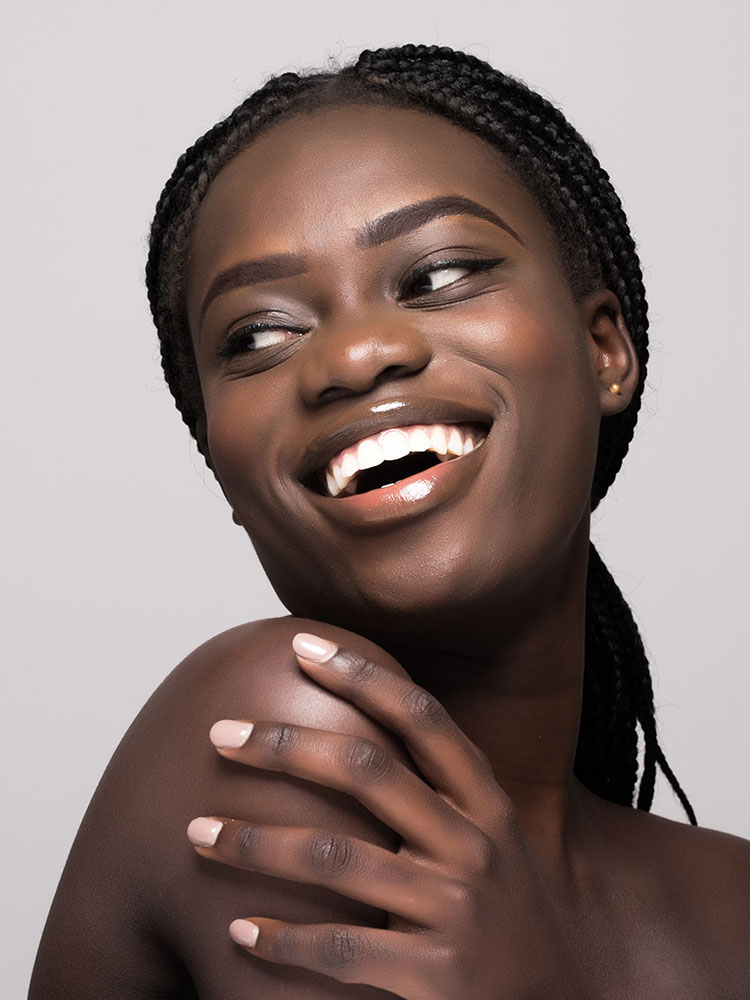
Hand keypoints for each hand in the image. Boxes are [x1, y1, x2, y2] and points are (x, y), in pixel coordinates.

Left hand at [187, 633, 591, 998]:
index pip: (422, 719)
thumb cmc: (506, 910)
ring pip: (337, 858)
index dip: (363, 677)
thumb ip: (439, 790)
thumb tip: (359, 732)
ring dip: (257, 842)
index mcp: (486, 803)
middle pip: (368, 772)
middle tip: (221, 734)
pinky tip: (238, 928)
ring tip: (198, 831)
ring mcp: (456, 910)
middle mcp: (473, 845)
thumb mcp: (492, 838)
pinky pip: (341, 949)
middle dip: (285, 745)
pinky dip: (283, 938)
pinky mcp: (436, 976)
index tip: (303, 648)